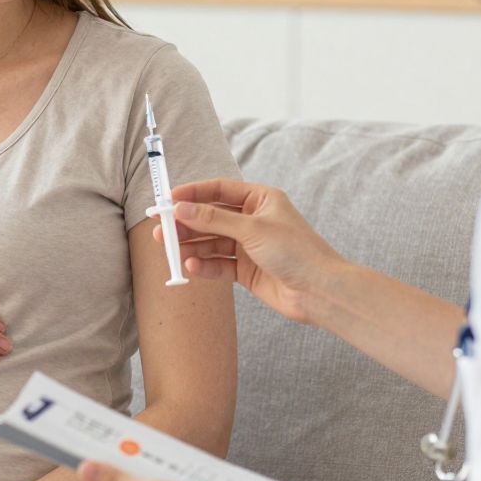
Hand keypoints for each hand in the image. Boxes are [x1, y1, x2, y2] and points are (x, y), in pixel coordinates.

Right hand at [158, 179, 344, 326]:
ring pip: (212, 242)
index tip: (168, 199)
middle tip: (160, 228)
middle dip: (186, 223)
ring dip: (190, 245)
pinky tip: (191, 266)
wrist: (320, 291)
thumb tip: (182, 208)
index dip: (193, 193)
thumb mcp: (253, 229)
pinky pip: (219, 264)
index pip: (220, 190)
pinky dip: (204, 265)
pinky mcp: (247, 271)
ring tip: (169, 249)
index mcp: (261, 200)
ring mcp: (250, 246)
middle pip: (212, 217)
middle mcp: (254, 221)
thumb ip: (215, 219)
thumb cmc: (296, 251)